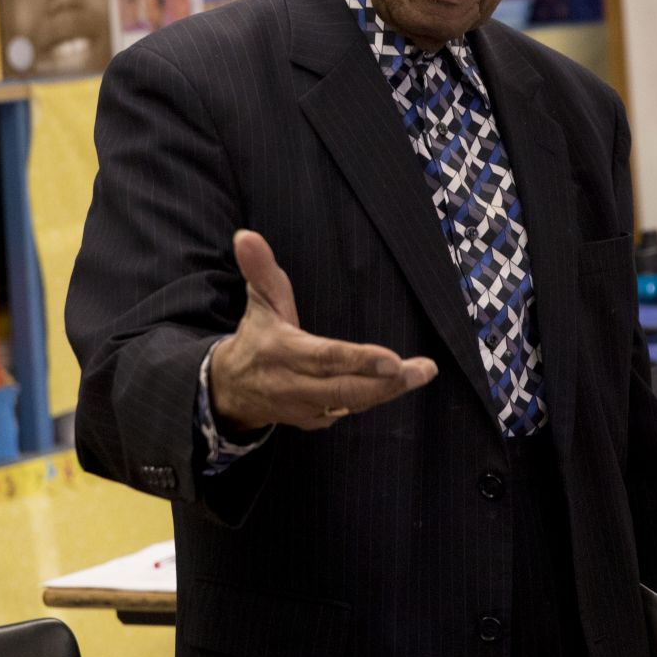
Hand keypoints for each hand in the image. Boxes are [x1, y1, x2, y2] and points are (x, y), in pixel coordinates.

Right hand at [209, 230, 437, 431]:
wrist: (233, 388)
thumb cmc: (257, 335)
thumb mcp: (259, 301)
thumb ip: (260, 269)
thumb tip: (247, 235)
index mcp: (283, 352)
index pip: (325, 358)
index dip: (359, 361)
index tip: (393, 360)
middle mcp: (294, 385)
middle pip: (345, 389)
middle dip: (387, 382)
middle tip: (423, 370)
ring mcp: (305, 407)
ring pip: (352, 403)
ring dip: (389, 390)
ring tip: (421, 373)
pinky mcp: (314, 421)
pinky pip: (348, 411)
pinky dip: (374, 398)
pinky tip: (397, 383)